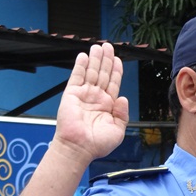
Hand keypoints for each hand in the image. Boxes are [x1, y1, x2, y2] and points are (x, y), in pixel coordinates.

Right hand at [52, 42, 128, 164]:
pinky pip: (77, 77)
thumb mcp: (118, 130)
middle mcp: (96, 98)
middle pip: (103, 74)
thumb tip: (123, 97)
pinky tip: (84, 56)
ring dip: (95, 59)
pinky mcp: (71, 94)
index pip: (113, 84)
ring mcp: (84, 95)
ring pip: (91, 72)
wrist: (79, 148)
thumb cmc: (98, 144)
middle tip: (109, 46)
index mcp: (107, 106)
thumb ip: (123, 114)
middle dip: (106, 60)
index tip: (118, 60)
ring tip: (99, 47)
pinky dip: (80, 65)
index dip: (116, 71)